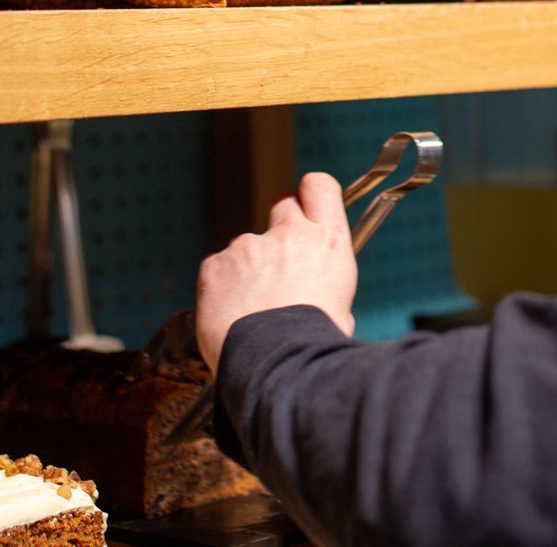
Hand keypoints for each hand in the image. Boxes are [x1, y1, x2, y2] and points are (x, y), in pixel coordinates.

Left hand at [195, 171, 357, 372]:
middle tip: (279, 266)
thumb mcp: (341, 308)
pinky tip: (232, 316)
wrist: (276, 369)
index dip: (312, 195)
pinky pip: (219, 269)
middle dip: (280, 229)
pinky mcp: (216, 265)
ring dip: (249, 269)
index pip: (320, 186)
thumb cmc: (314, 347)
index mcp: (327, 243)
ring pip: (247, 246)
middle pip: (282, 205)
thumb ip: (324, 280)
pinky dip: (223, 288)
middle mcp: (289, 234)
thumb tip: (315, 290)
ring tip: (253, 312)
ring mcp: (249, 246)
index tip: (307, 208)